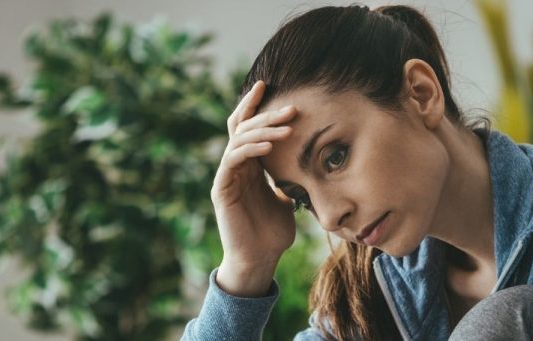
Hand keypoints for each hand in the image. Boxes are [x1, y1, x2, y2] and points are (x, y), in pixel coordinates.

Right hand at [210, 80, 297, 295]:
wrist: (259, 260)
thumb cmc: (273, 232)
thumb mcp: (288, 198)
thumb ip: (290, 177)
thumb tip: (311, 160)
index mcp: (250, 164)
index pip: (247, 126)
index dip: (256, 105)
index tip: (271, 85)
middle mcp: (235, 166)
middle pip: (243, 127)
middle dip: (267, 114)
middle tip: (291, 107)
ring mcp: (227, 176)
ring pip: (238, 139)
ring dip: (262, 130)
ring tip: (286, 126)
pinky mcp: (221, 189)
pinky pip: (232, 160)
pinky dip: (250, 149)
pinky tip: (269, 146)